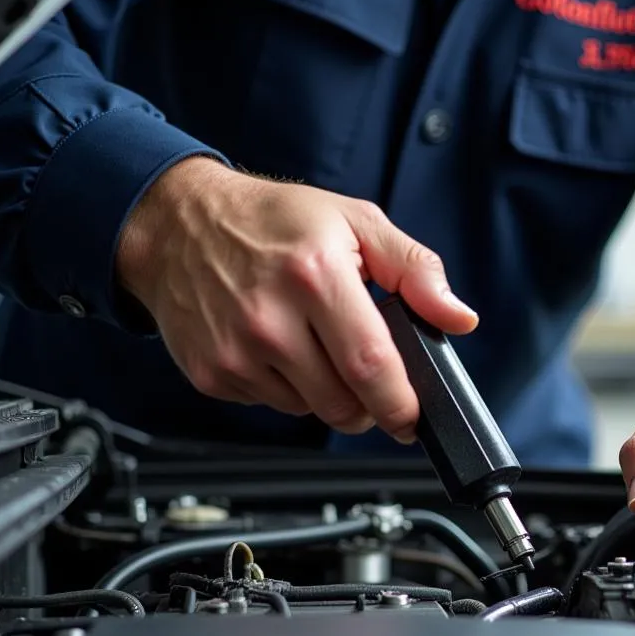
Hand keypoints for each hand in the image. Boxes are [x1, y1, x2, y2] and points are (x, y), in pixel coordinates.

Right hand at [116, 157, 477, 440]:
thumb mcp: (354, 222)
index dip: (400, 403)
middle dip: (370, 406)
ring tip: (316, 345)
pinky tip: (278, 349)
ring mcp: (235, 352)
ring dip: (327, 394)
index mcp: (315, 276)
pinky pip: (272, 406)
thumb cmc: (270, 220)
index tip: (412, 415)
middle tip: (372, 384)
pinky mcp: (212, 375)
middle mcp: (270, 318)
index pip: (371, 364)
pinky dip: (287, 389)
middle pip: (343, 403)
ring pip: (309, 410)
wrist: (175, 224)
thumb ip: (415, 270)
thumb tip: (458, 318)